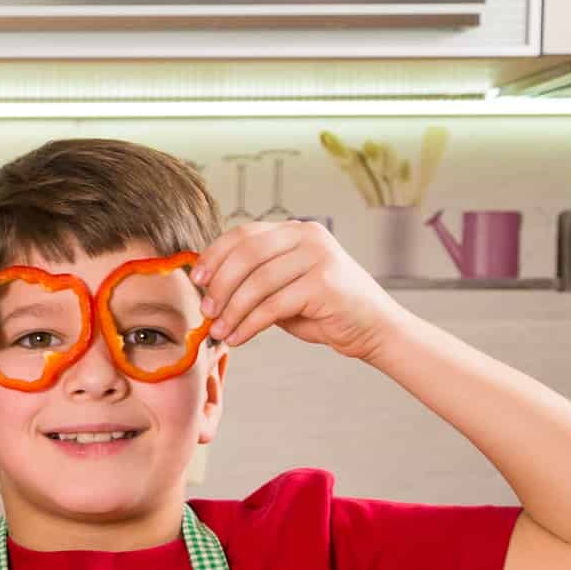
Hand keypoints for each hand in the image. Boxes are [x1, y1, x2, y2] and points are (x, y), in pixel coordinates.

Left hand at [192, 220, 406, 360]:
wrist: (373, 328)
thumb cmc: (324, 310)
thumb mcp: (284, 288)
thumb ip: (254, 280)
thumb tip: (207, 289)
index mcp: (295, 231)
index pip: (244, 234)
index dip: (215, 256)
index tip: (197, 280)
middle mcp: (308, 237)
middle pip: (246, 255)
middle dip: (220, 286)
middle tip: (206, 312)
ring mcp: (319, 258)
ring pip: (257, 283)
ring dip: (232, 311)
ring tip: (219, 332)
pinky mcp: (324, 285)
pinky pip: (273, 306)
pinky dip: (249, 324)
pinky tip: (239, 338)